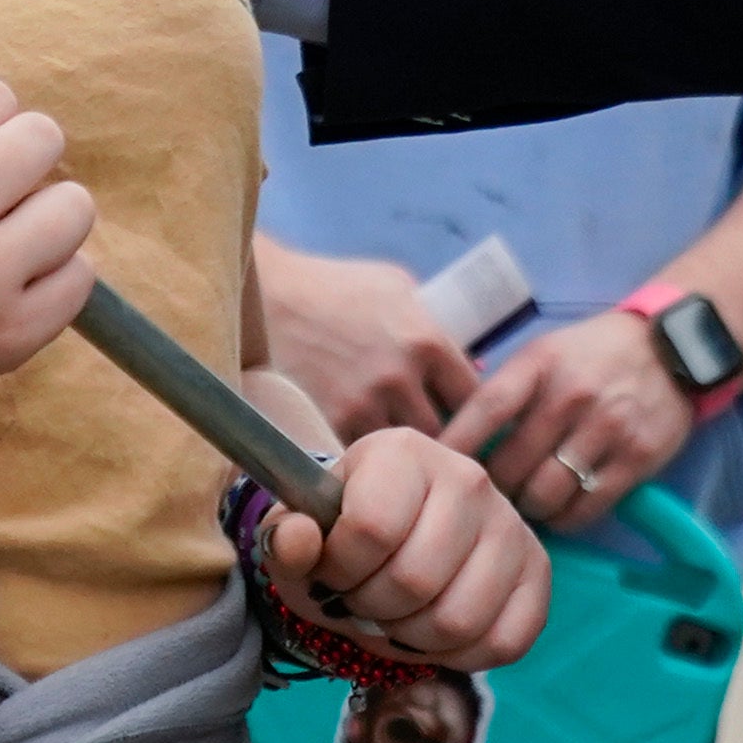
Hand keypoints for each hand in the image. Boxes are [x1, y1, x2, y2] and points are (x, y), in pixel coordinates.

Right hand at [255, 237, 477, 438]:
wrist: (267, 296)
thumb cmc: (335, 287)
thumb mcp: (396, 287)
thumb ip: (435, 322)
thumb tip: (474, 365)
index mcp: (428, 341)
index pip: (476, 398)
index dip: (472, 412)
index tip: (462, 417)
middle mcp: (401, 376)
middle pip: (444, 433)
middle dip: (440, 437)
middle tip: (428, 437)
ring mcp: (363, 403)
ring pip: (402, 451)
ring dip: (400, 451)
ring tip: (393, 447)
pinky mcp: (328, 422)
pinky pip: (361, 454)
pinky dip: (363, 455)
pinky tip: (359, 447)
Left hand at [259, 425, 550, 671]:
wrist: (388, 540)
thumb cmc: (339, 536)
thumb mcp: (299, 534)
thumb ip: (286, 539)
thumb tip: (301, 538)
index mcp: (403, 451)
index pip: (371, 528)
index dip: (337, 569)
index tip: (328, 571)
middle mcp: (468, 476)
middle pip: (415, 580)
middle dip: (371, 610)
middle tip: (358, 601)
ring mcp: (511, 524)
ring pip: (459, 619)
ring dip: (410, 638)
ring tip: (391, 617)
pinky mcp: (538, 572)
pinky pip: (503, 642)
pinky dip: (458, 655)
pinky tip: (430, 631)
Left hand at [443, 316, 698, 530]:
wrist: (670, 348)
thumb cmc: (592, 353)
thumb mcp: (542, 353)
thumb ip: (505, 389)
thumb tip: (455, 437)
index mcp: (539, 366)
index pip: (486, 409)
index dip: (456, 444)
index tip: (435, 467)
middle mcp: (571, 397)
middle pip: (512, 464)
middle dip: (493, 487)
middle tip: (488, 495)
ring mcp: (607, 429)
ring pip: (546, 493)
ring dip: (528, 508)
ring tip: (525, 503)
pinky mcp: (637, 459)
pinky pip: (587, 507)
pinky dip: (565, 517)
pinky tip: (559, 509)